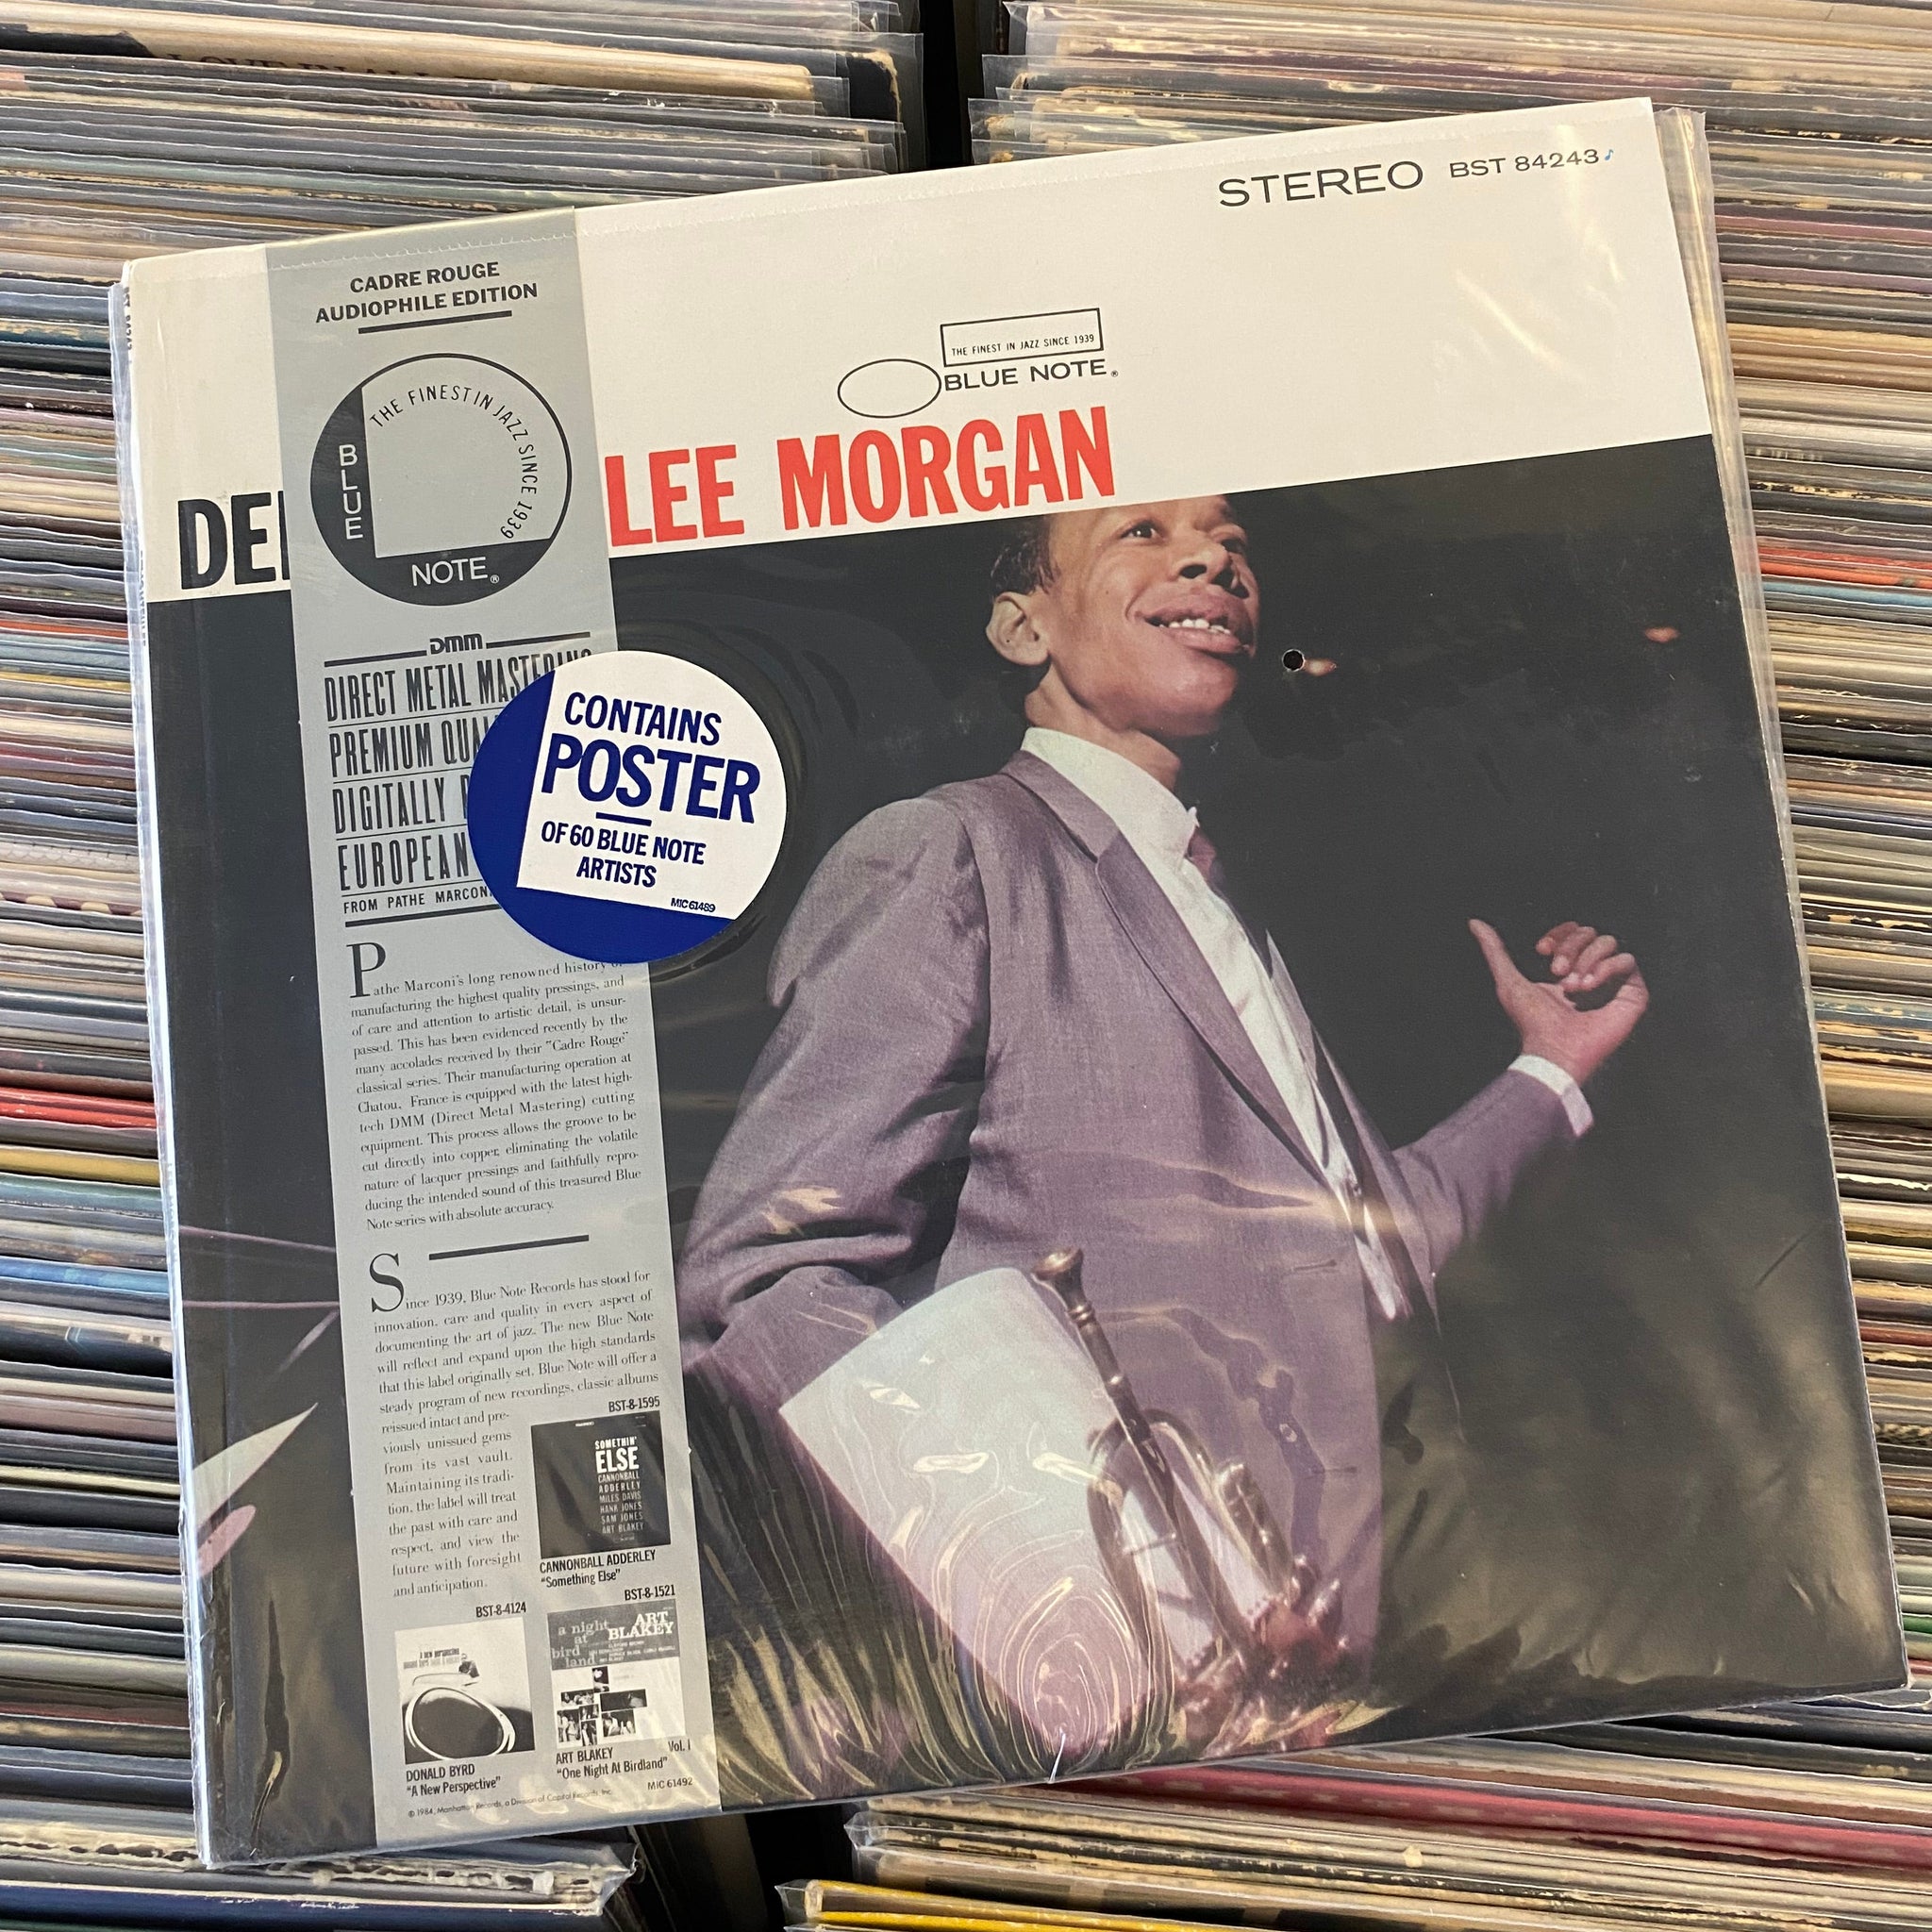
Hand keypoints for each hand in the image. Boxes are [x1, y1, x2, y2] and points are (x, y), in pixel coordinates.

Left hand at [1468, 918, 1648, 1086]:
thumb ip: (1494, 950)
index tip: (1541, 950)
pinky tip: (1590, 985)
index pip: (1574, 931)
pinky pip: (1628, 959)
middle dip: (1570, 947)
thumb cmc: (1532, 1022)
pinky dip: (1606, 967)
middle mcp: (1593, 972)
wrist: (1554, 1049)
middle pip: (1590, 933)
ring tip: (1574, 987)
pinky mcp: (1633, 993)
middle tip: (1557, 973)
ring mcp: (1614, 982)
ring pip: (1609, 942)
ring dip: (1586, 960)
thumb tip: (1474, 922)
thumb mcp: (1508, 980)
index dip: (1559, 934)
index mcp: (1569, 968)